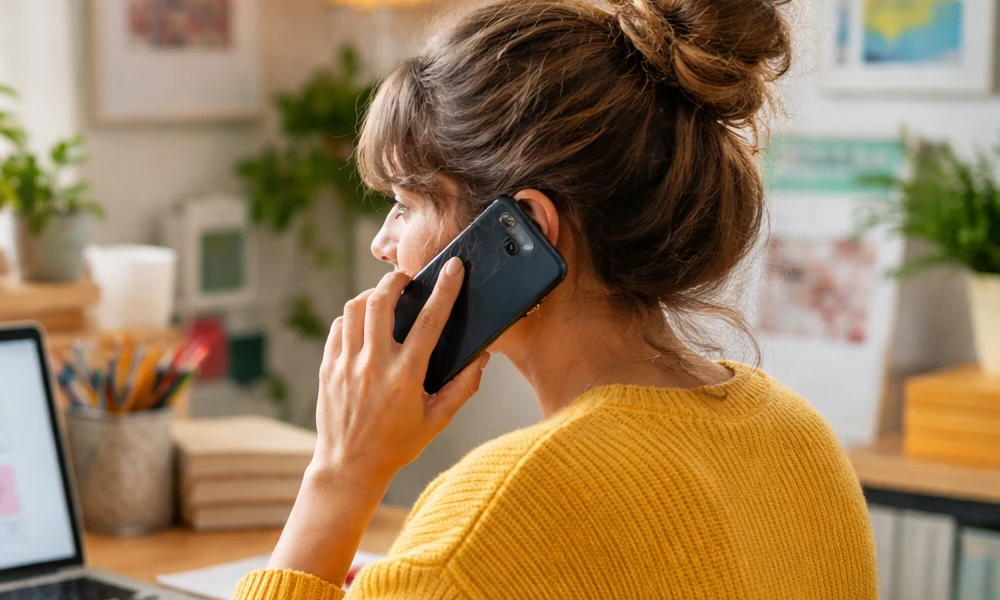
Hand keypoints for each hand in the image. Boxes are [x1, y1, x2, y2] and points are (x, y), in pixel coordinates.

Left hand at [313, 256, 489, 484]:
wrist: (350, 467)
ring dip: (372, 295)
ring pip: (354, 309)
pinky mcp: (328, 368)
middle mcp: (373, 365)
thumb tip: (482, 357)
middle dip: (395, 280)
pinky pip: (338, 328)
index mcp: (405, 377)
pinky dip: (352, 317)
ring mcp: (346, 365)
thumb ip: (463, 387)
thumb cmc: (397, 445)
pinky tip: (363, 323)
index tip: (454, 268)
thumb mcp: (438, 421)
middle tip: (406, 277)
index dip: (445, 289)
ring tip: (384, 297)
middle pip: (381, 301)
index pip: (429, 321)